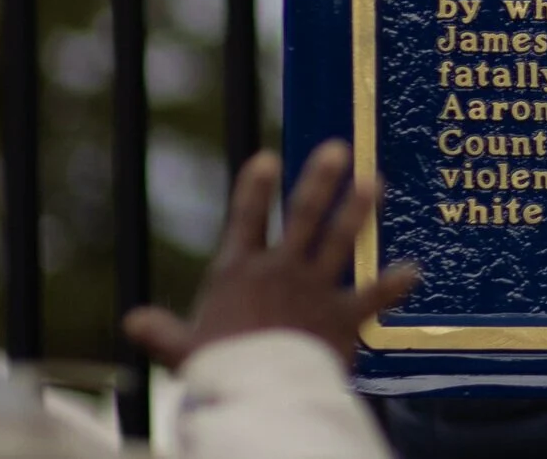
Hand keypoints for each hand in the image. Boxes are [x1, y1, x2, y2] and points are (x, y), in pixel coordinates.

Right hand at [123, 139, 420, 367]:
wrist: (258, 396)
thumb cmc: (217, 373)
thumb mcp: (182, 351)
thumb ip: (162, 333)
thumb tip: (133, 321)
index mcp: (238, 274)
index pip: (244, 221)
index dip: (255, 188)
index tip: (266, 158)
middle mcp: (280, 271)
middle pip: (303, 215)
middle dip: (319, 180)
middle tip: (337, 149)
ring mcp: (315, 289)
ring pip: (341, 239)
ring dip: (359, 210)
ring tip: (374, 181)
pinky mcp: (343, 315)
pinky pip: (374, 295)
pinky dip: (394, 284)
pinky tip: (414, 272)